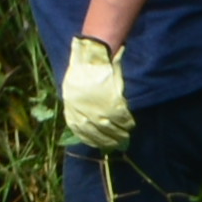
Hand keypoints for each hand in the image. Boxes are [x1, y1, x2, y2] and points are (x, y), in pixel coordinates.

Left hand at [58, 34, 135, 150]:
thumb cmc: (83, 69)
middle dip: (107, 141)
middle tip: (116, 145)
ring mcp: (97, 110)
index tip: (97, 144)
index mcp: (71, 110)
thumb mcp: (73, 89)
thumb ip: (78, 105)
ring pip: (110, 128)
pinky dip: (127, 123)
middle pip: (97, 133)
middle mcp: (83, 113)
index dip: (90, 139)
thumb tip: (87, 119)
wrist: (91, 56)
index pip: (80, 131)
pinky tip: (130, 125)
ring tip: (125, 137)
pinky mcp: (111, 104)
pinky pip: (121, 118)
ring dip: (119, 135)